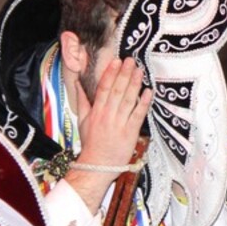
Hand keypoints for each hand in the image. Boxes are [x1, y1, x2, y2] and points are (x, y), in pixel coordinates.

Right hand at [67, 57, 151, 210]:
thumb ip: (83, 101)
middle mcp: (107, 115)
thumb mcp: (83, 121)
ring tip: (139, 71)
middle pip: (117, 91)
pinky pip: (138, 115)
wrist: (97, 165)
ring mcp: (119, 123)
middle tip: (131, 60)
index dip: (110, 73)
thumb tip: (78, 84)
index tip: (116, 61)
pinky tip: (148, 92)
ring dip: (134, 84)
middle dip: (124, 74)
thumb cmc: (91, 143)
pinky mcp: (130, 132)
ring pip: (128, 100)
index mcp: (96, 111)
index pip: (103, 88)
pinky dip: (143, 103)